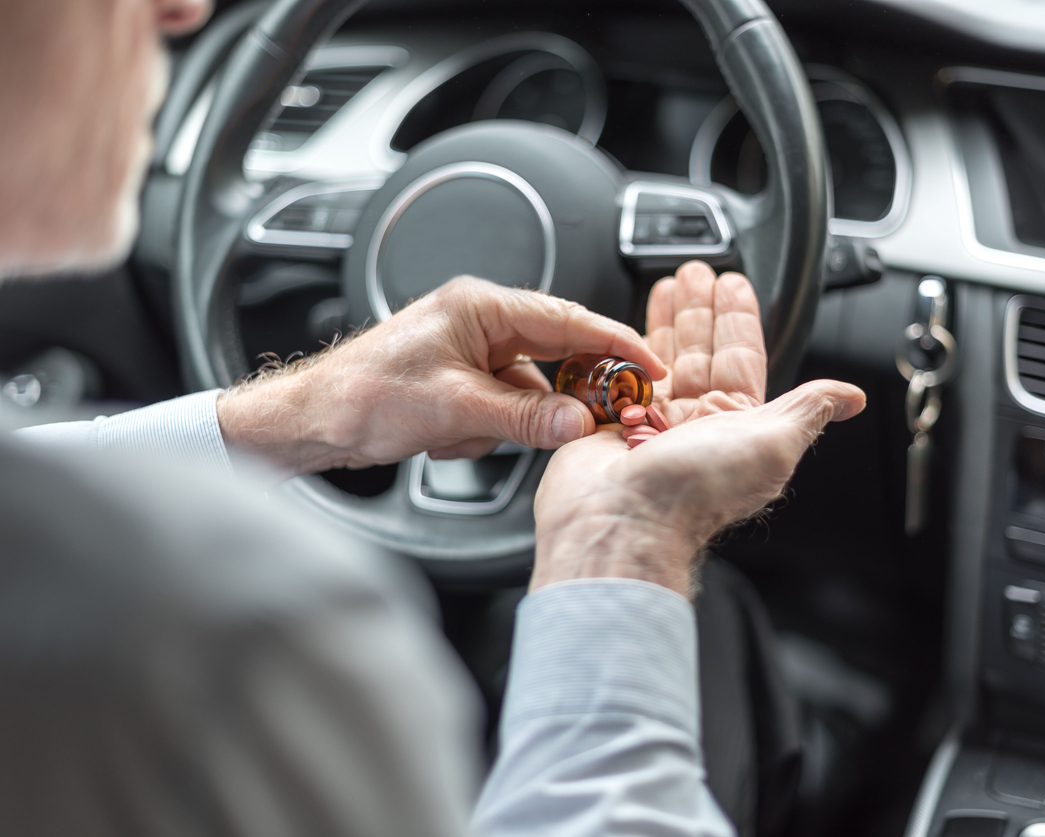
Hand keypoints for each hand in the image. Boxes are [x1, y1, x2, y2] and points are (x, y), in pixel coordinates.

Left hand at [216, 276, 665, 475]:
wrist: (310, 421)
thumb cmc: (361, 396)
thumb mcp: (454, 409)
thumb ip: (524, 417)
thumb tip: (579, 422)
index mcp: (481, 307)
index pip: (568, 319)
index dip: (616, 343)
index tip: (651, 367)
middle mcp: (479, 322)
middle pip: (554, 354)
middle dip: (558, 394)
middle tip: (588, 419)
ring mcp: (470, 352)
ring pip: (529, 390)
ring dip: (508, 421)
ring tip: (464, 431)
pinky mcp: (461, 381)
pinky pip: (503, 406)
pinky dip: (486, 429)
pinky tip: (449, 437)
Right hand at [532, 261, 865, 597]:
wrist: (624, 520)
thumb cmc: (697, 490)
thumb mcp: (773, 441)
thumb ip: (809, 409)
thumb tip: (853, 396)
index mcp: (737, 426)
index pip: (743, 358)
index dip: (739, 319)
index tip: (733, 285)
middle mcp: (695, 425)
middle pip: (700, 352)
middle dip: (700, 309)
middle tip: (696, 273)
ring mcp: (651, 425)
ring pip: (660, 360)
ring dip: (665, 320)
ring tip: (666, 284)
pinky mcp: (611, 425)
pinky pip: (619, 379)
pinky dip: (622, 349)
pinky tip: (625, 326)